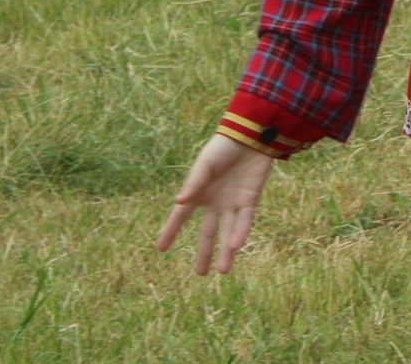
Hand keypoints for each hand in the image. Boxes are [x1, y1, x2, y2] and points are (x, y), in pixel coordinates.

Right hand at [155, 134, 275, 274]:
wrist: (250, 136)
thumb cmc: (223, 148)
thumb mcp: (206, 164)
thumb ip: (194, 183)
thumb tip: (178, 203)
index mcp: (199, 193)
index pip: (181, 216)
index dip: (170, 231)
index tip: (160, 248)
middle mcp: (215, 202)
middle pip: (207, 232)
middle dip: (204, 252)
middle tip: (200, 274)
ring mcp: (233, 202)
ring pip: (228, 232)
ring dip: (226, 251)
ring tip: (222, 272)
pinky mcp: (250, 199)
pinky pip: (244, 220)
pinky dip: (240, 233)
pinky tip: (235, 247)